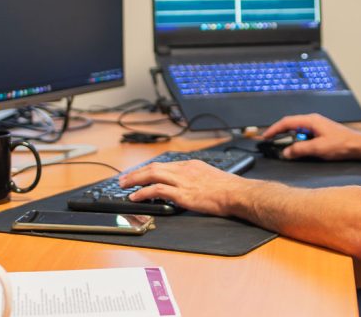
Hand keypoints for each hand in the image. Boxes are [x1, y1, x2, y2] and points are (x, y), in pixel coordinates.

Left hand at [118, 159, 244, 215]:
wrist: (237, 193)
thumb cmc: (229, 188)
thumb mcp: (210, 176)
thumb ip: (197, 178)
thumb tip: (189, 185)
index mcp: (191, 165)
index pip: (164, 164)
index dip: (148, 169)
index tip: (139, 174)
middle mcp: (184, 170)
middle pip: (154, 167)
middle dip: (136, 172)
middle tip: (123, 178)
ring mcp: (182, 181)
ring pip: (152, 175)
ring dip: (134, 179)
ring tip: (123, 186)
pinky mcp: (182, 194)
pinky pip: (156, 190)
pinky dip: (142, 192)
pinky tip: (135, 197)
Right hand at [262, 113, 360, 159]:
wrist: (358, 145)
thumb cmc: (342, 143)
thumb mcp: (318, 148)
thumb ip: (300, 150)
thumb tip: (286, 152)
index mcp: (311, 120)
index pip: (287, 122)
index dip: (274, 129)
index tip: (266, 136)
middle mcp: (312, 121)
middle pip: (291, 125)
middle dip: (280, 135)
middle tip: (272, 144)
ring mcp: (316, 126)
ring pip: (298, 132)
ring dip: (291, 141)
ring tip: (288, 150)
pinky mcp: (320, 132)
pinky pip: (305, 136)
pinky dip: (299, 142)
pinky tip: (301, 150)